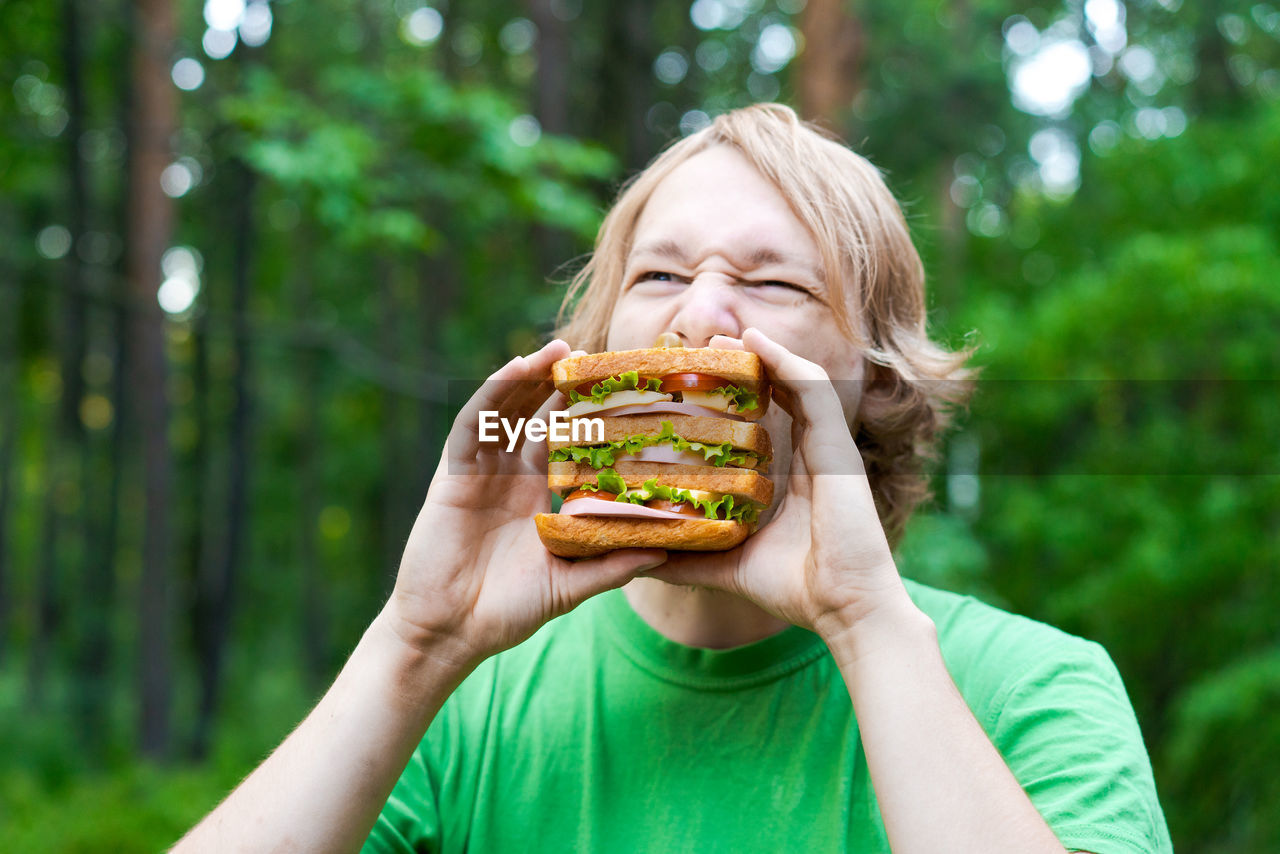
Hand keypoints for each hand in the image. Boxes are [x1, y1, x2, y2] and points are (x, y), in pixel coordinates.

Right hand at [384, 340, 665, 667]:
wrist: (450, 632)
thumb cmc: (508, 612)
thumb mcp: (570, 585)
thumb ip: (613, 566)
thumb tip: (667, 551)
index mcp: (540, 497)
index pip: (570, 443)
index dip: (592, 415)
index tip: (625, 391)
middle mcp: (512, 477)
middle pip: (540, 416)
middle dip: (563, 384)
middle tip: (597, 354)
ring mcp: (482, 472)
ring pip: (507, 410)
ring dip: (530, 375)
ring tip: (560, 348)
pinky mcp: (453, 475)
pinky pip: (473, 425)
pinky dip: (492, 394)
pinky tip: (514, 370)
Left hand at [641, 328, 908, 639]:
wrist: (845, 611)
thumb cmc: (795, 590)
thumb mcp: (728, 566)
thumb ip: (689, 558)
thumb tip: (639, 557)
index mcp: (794, 476)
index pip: (766, 421)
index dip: (736, 398)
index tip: (696, 382)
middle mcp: (813, 455)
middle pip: (779, 393)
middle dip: (744, 367)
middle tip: (701, 349)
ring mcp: (829, 448)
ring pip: (797, 381)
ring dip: (762, 353)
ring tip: (725, 336)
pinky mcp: (839, 447)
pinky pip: (813, 389)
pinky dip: (785, 360)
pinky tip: (756, 340)